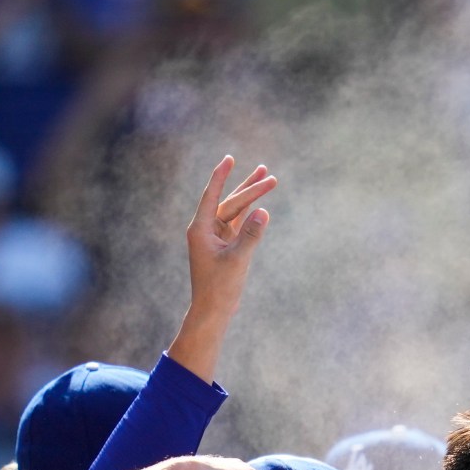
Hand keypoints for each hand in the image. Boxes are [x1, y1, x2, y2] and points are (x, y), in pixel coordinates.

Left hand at [183, 155, 275, 324]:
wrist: (213, 310)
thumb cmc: (220, 287)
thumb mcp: (238, 260)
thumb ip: (251, 235)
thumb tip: (263, 211)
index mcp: (201, 229)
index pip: (212, 195)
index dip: (221, 176)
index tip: (229, 159)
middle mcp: (206, 229)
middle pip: (229, 202)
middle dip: (248, 188)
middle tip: (268, 173)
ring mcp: (215, 237)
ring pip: (235, 211)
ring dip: (251, 198)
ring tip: (268, 180)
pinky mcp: (225, 245)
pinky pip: (238, 223)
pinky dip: (249, 214)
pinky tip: (260, 204)